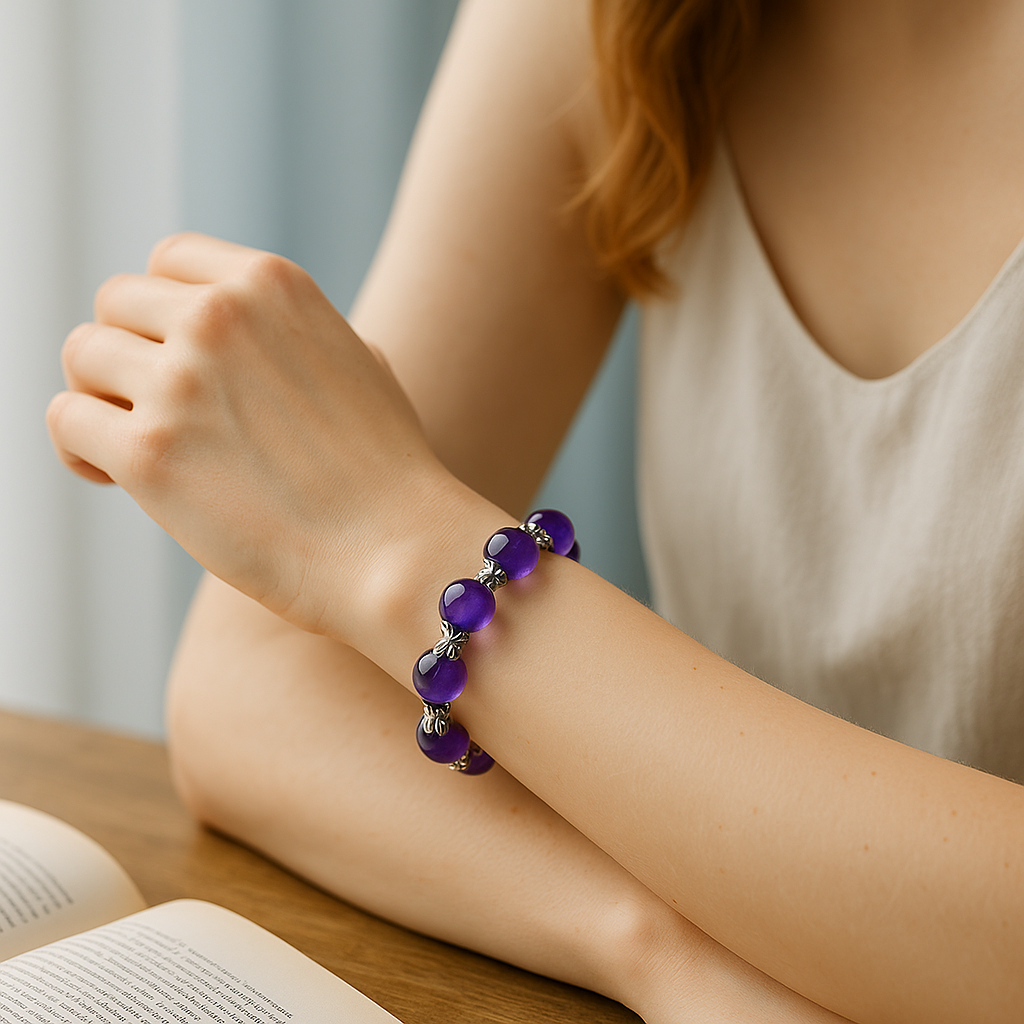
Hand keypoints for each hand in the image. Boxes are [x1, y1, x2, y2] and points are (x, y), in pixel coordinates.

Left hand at [48, 233, 446, 634]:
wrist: (397, 550)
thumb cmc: (387, 473)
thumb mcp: (359, 363)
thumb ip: (294, 334)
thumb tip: (250, 338)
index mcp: (272, 284)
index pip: (170, 259)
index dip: (160, 310)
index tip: (171, 354)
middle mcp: (220, 316)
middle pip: (116, 302)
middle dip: (127, 352)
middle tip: (149, 407)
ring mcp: (181, 381)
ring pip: (82, 353)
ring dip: (100, 396)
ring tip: (132, 442)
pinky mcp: (149, 452)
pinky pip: (68, 420)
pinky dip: (79, 447)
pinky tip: (111, 477)